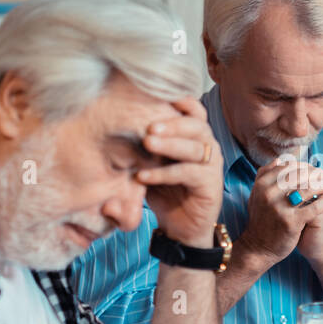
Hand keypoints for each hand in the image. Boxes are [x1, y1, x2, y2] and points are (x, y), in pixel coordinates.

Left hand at [137, 97, 222, 248]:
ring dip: (170, 143)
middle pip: (196, 124)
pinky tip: (143, 176)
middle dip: (172, 122)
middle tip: (148, 126)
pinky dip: (165, 173)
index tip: (156, 96)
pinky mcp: (210, 185)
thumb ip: (140, 145)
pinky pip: (189, 173)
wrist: (180, 227)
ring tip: (147, 143)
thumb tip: (111, 125)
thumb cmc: (164, 189)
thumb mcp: (150, 162)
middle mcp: (206, 146)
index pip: (194, 110)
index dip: (181, 101)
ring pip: (195, 147)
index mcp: (194, 136)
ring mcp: (211, 165)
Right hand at [237, 156, 322, 266]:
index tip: (314, 169)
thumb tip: (281, 159)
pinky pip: (313, 207)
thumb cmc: (261, 219)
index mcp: (261, 184)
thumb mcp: (257, 194)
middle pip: (299, 175)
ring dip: (321, 185)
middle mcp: (269, 193)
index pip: (288, 167)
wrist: (258, 247)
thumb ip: (266, 176)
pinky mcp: (291, 222)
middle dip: (316, 173)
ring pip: (307, 188)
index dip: (304, 166)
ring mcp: (280, 207)